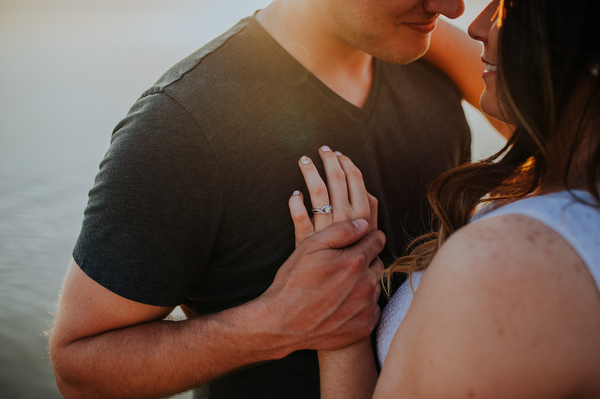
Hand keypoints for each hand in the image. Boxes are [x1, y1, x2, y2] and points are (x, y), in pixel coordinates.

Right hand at [259, 219, 385, 353]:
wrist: (282, 323)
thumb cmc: (293, 281)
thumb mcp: (310, 247)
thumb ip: (340, 231)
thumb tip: (364, 224)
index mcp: (355, 261)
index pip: (377, 241)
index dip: (368, 238)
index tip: (359, 243)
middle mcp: (366, 285)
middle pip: (377, 264)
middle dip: (364, 262)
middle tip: (342, 268)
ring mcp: (366, 308)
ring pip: (374, 288)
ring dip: (363, 285)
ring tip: (338, 289)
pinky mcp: (364, 327)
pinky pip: (372, 310)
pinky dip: (361, 307)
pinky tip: (341, 306)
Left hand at [289, 146, 377, 246]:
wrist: (339, 284)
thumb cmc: (355, 254)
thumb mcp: (369, 232)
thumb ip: (369, 210)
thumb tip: (366, 189)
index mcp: (363, 215)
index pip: (356, 180)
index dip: (347, 164)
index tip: (339, 154)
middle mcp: (345, 219)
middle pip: (336, 180)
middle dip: (329, 160)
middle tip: (322, 149)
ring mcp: (326, 229)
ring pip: (317, 192)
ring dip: (310, 172)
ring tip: (304, 160)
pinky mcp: (307, 239)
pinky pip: (299, 216)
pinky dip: (295, 204)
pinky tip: (294, 195)